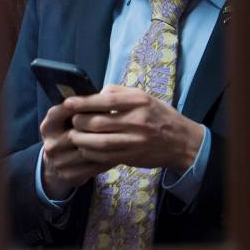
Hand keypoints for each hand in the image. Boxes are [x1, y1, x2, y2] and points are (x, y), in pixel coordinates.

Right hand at [39, 101, 111, 198]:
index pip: (62, 112)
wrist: (58, 164)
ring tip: (124, 139)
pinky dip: (107, 160)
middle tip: (120, 123)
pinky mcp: (68, 175)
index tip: (103, 103)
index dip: (80, 106)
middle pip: (75, 134)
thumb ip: (80, 109)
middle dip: (97, 129)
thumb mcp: (67, 120)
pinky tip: (119, 154)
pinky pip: (92, 167)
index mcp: (48, 125)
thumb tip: (102, 96)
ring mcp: (58, 161)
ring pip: (86, 152)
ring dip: (106, 146)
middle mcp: (50, 143)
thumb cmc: (69, 133)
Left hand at [64, 85, 203, 172]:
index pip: (105, 100)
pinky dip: (91, 153)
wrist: (182, 142)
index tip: (67, 103)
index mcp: (138, 102)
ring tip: (74, 135)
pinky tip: (85, 148)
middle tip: (72, 121)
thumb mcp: (143, 96)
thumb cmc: (159, 115)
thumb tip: (94, 94)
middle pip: (97, 123)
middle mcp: (137, 121)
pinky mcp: (132, 157)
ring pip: (99, 142)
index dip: (82, 103)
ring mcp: (135, 142)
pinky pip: (105, 157)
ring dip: (81, 140)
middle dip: (79, 122)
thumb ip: (118, 92)